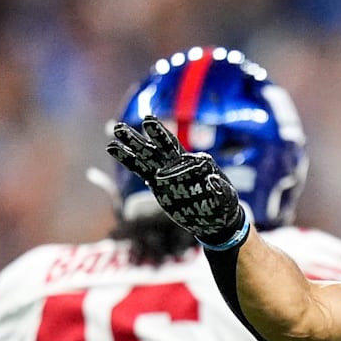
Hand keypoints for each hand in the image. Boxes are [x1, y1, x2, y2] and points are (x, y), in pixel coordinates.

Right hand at [106, 116, 247, 248]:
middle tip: (121, 125)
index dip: (160, 134)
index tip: (148, 121)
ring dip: (131, 145)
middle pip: (158, 147)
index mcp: (196, 161)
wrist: (215, 219)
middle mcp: (179, 163)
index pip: (174, 146)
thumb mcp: (226, 198)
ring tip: (115, 131)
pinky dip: (129, 161)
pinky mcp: (159, 184)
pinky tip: (114, 149)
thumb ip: (220, 189)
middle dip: (140, 137)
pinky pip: (141, 171)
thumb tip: (213, 180)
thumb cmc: (224, 206)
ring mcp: (168, 173)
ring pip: (147, 156)